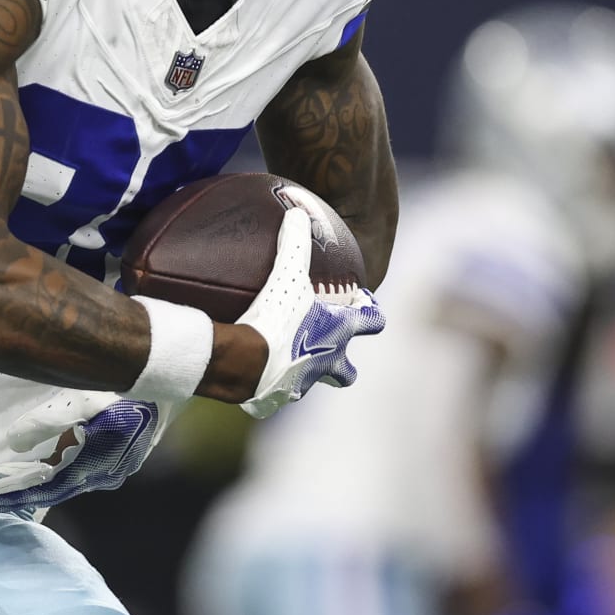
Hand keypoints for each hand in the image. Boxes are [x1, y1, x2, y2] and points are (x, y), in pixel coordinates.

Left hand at [0, 390, 175, 513]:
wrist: (170, 375)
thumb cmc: (124, 386)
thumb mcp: (81, 400)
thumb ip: (45, 422)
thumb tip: (12, 444)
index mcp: (94, 467)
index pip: (42, 491)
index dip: (8, 497)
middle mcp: (104, 474)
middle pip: (50, 489)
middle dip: (15, 490)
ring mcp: (114, 465)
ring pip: (64, 478)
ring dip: (32, 477)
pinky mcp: (119, 452)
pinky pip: (78, 466)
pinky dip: (53, 466)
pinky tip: (38, 459)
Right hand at [234, 208, 383, 418]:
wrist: (243, 362)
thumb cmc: (274, 318)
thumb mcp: (286, 274)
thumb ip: (295, 244)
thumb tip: (298, 212)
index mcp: (336, 333)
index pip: (372, 321)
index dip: (371, 311)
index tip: (362, 302)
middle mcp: (325, 364)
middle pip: (347, 373)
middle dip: (344, 365)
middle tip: (331, 350)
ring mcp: (299, 387)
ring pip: (307, 385)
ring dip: (299, 374)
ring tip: (280, 360)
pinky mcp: (271, 402)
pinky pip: (269, 395)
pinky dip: (262, 386)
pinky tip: (247, 374)